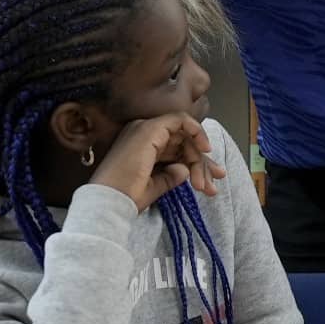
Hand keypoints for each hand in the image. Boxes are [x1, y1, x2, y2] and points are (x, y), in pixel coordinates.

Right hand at [91, 113, 226, 212]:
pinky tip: (205, 150)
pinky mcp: (150, 130)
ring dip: (199, 157)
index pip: (174, 150)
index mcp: (140, 146)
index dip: (195, 163)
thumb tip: (186, 171)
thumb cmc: (125, 198)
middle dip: (201, 163)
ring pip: (184, 135)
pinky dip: (196, 132)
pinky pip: (181, 120)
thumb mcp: (154, 187)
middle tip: (214, 182)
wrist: (109, 203)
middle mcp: (141, 133)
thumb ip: (171, 176)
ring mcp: (144, 129)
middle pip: (182, 142)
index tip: (210, 183)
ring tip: (206, 183)